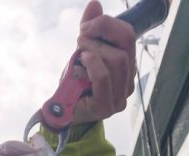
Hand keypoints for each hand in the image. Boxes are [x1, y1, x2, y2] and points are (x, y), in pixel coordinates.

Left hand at [72, 0, 135, 124]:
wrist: (61, 112)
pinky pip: (104, 78)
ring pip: (117, 60)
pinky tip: (83, 61)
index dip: (107, 24)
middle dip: (101, 34)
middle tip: (80, 38)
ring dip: (94, 49)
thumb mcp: (83, 50)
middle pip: (125, 44)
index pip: (128, 35)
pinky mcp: (106, 107)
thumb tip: (94, 4)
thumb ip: (91, 29)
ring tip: (79, 54)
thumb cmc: (75, 83)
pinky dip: (93, 65)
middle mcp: (128, 82)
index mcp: (127, 66)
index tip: (86, 27)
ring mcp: (119, 97)